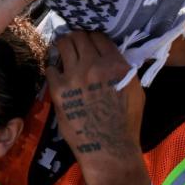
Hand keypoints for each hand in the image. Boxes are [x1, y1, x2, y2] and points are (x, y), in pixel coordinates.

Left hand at [47, 32, 147, 184]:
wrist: (108, 148)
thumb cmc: (125, 122)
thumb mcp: (134, 89)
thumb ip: (122, 68)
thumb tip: (110, 55)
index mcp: (116, 64)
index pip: (99, 36)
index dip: (93, 37)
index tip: (89, 42)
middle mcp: (94, 65)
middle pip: (78, 36)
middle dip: (75, 38)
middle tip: (74, 44)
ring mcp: (74, 76)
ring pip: (62, 45)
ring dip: (62, 46)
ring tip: (62, 51)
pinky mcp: (58, 89)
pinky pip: (50, 67)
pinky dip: (53, 68)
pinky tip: (57, 73)